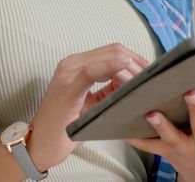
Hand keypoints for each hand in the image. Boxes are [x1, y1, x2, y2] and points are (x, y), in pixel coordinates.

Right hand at [27, 44, 148, 171]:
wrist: (42, 144)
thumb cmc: (67, 125)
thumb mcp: (94, 102)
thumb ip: (111, 88)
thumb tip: (139, 82)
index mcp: (78, 64)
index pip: (113, 51)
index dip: (137, 58)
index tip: (152, 73)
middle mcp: (71, 63)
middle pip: (114, 51)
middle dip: (137, 62)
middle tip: (153, 78)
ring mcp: (67, 73)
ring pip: (107, 57)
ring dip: (130, 67)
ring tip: (145, 80)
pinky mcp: (67, 88)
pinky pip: (91, 71)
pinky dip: (109, 66)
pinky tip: (124, 66)